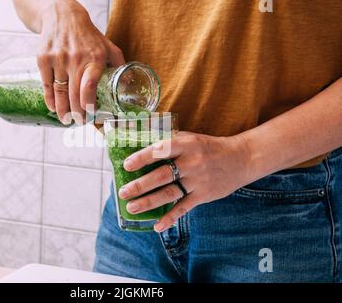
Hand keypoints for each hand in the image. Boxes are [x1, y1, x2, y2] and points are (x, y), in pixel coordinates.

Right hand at [36, 0, 124, 123]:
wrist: (62, 15)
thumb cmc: (88, 36)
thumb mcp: (108, 46)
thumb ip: (119, 65)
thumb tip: (129, 86)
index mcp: (95, 57)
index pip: (90, 84)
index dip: (89, 101)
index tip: (90, 113)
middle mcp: (76, 58)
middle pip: (74, 93)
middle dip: (77, 113)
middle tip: (79, 121)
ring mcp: (58, 59)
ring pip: (59, 91)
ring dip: (62, 110)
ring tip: (67, 120)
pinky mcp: (44, 59)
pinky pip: (46, 84)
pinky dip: (50, 99)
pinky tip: (54, 107)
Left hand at [118, 132, 252, 231]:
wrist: (240, 159)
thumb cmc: (208, 147)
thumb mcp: (190, 138)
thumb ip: (169, 143)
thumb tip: (140, 147)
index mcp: (186, 145)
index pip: (160, 150)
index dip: (142, 158)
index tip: (126, 165)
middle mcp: (191, 162)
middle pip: (161, 175)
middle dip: (140, 185)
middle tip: (122, 192)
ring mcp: (198, 180)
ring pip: (169, 193)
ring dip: (148, 202)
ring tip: (132, 208)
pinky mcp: (204, 195)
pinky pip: (184, 208)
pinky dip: (170, 218)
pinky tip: (157, 226)